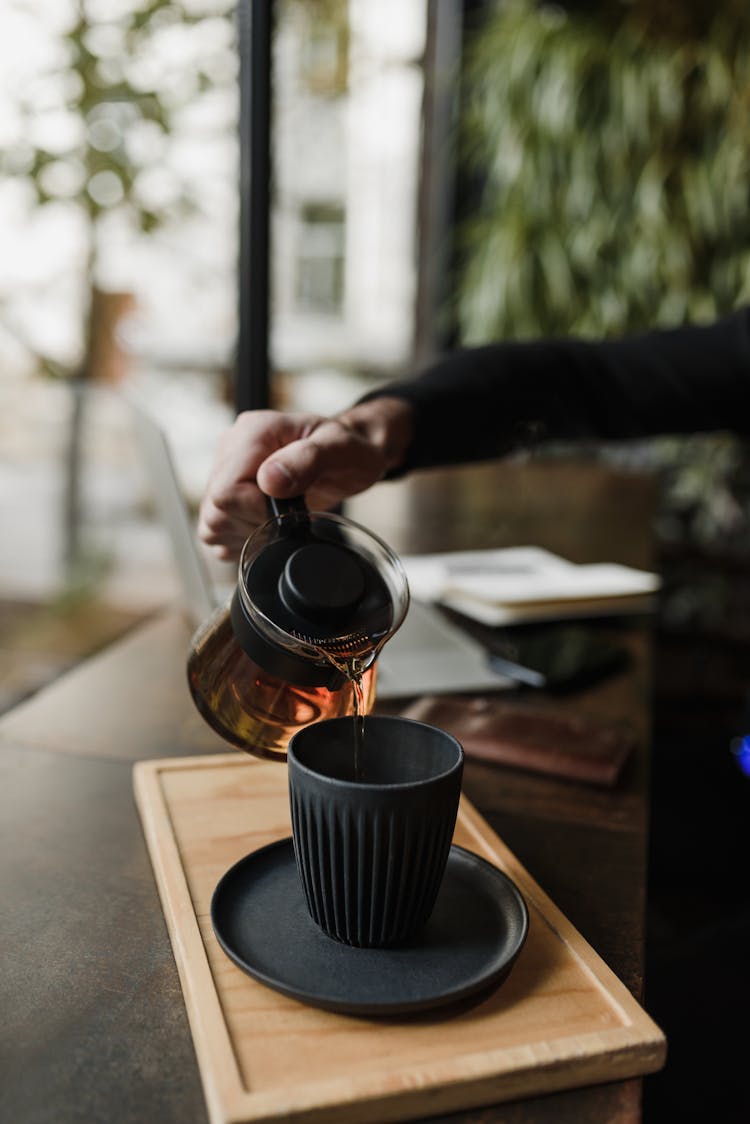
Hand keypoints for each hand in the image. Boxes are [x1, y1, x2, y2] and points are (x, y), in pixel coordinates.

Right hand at [198, 397, 412, 559]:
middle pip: (215, 510)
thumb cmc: (348, 448)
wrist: (349, 456)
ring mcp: (226, 472)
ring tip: (281, 519)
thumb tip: (269, 480)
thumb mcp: (340, 449)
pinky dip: (243, 539)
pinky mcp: (229, 495)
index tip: (289, 509)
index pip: (226, 490)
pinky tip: (269, 526)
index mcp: (253, 432)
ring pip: (211, 524)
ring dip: (248, 534)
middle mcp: (232, 450)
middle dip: (255, 524)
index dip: (255, 511)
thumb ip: (307, 459)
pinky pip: (216, 532)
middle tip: (290, 515)